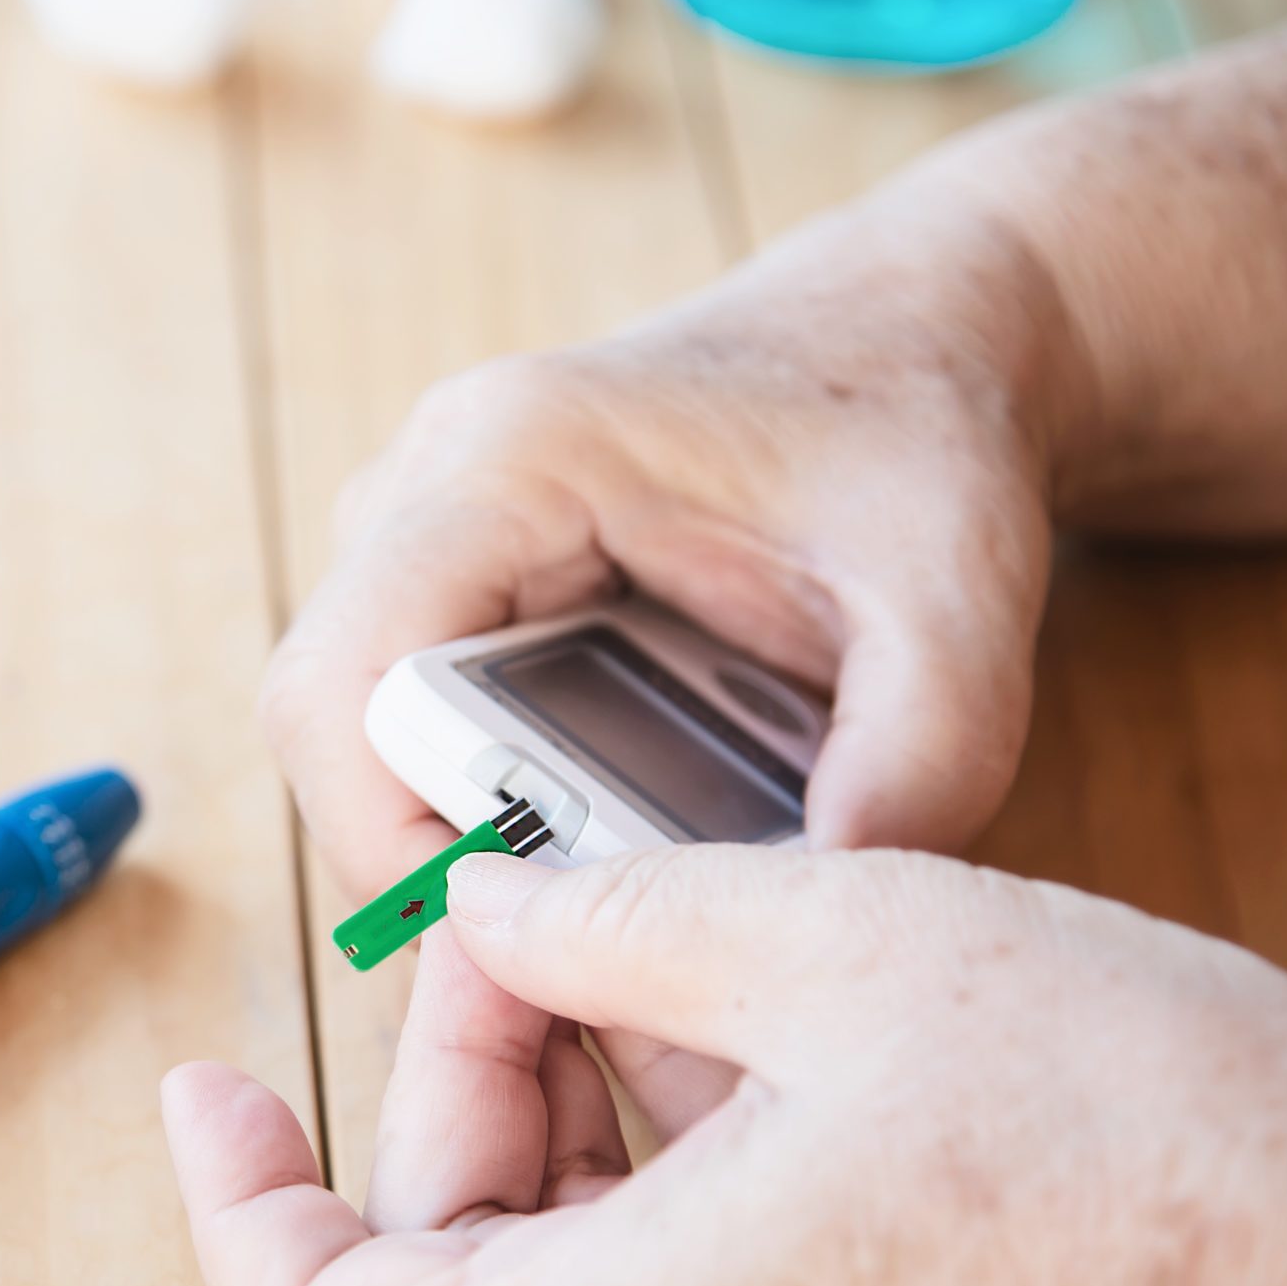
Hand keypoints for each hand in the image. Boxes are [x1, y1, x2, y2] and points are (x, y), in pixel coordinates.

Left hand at [163, 847, 1286, 1285]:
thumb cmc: (1123, 1124)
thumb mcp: (823, 937)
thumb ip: (599, 919)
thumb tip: (490, 912)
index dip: (229, 1200)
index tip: (205, 1082)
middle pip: (434, 1284)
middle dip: (454, 1087)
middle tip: (532, 927)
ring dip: (555, 1124)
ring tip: (646, 963)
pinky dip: (639, 1187)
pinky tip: (723, 1054)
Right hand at [261, 206, 1081, 895]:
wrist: (908, 336)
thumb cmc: (915, 441)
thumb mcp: (955, 603)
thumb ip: (918, 759)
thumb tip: (811, 924)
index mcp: (514, 460)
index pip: (344, 689)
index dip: (391, 840)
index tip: (518, 940)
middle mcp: (431, 481)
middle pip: (332, 724)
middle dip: (427, 853)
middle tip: (568, 949)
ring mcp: (428, 523)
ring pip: (358, 728)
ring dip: (453, 827)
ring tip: (599, 899)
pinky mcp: (458, 567)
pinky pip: (411, 714)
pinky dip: (483, 796)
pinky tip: (603, 840)